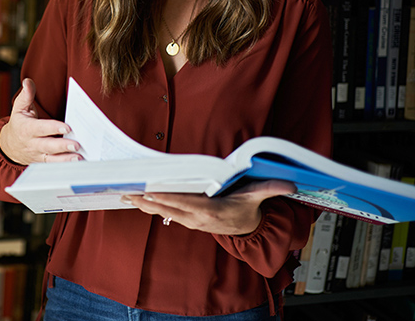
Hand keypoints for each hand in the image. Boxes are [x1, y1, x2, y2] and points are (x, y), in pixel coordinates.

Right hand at [0, 78, 81, 165]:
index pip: (40, 128)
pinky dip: (65, 165)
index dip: (53, 127)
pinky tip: (78, 163)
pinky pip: (54, 165)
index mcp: (26, 129)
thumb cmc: (19, 124)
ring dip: (66, 159)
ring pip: (52, 159)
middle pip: (48, 146)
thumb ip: (26, 95)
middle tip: (77, 145)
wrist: (9, 146)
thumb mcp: (19, 108)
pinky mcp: (42, 163)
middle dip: (62, 146)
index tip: (67, 127)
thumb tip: (28, 82)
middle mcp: (32, 144)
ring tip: (79, 157)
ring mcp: (37, 155)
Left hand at [122, 180, 295, 234]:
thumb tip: (289, 184)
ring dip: (144, 205)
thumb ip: (270, 188)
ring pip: (163, 212)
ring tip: (126, 196)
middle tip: (129, 192)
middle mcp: (197, 218)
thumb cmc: (248, 209)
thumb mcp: (258, 197)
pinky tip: (136, 200)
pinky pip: (165, 213)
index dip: (168, 199)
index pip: (186, 204)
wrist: (247, 231)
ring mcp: (190, 221)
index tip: (151, 192)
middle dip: (148, 201)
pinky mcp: (186, 220)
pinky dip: (150, 207)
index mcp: (211, 211)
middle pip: (169, 209)